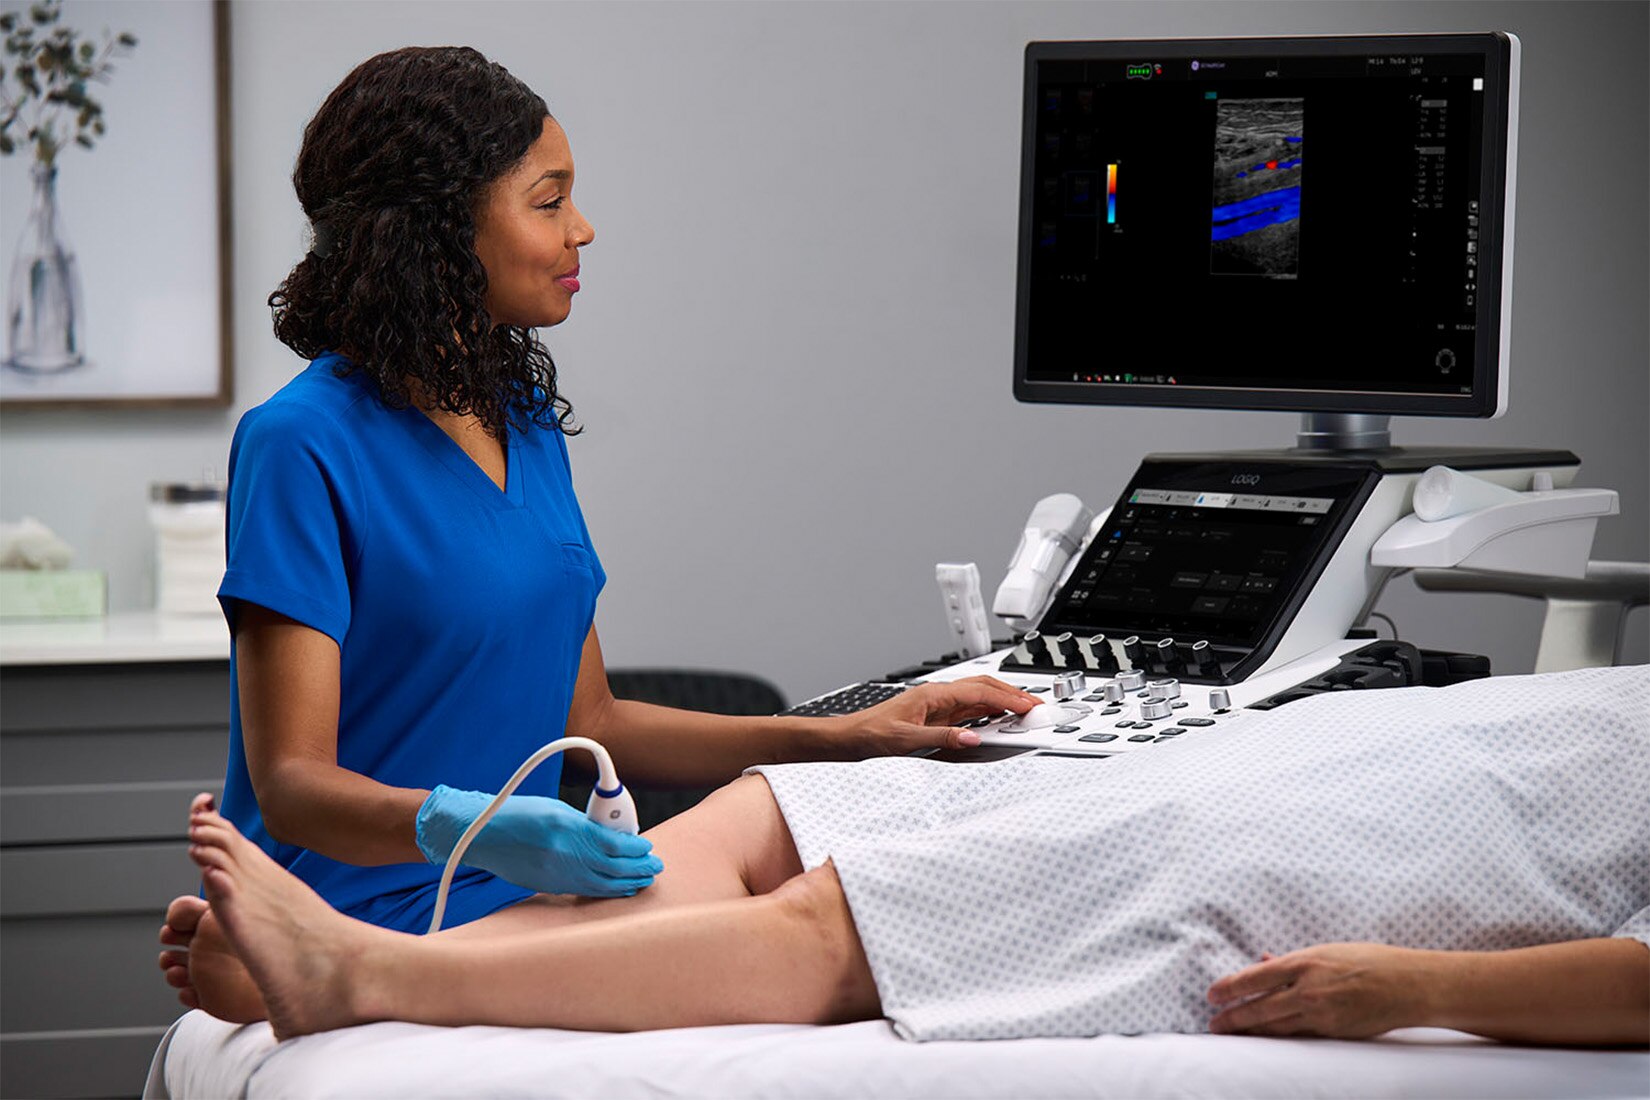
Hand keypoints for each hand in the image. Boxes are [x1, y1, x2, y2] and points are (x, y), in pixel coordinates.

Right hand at [416, 785, 661, 897]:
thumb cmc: (518, 814)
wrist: (481, 835)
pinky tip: (618, 889)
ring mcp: (554, 874)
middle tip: (655, 867)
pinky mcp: (547, 886)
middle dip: (638, 869)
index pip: (612, 843)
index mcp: (566, 828)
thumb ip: (585, 824)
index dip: (635, 848)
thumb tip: (614, 836)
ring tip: (643, 880)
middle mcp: (562, 854)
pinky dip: (605, 890)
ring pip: (600, 885)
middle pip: (611, 867)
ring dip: (626, 883)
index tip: (648, 847)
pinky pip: (583, 891)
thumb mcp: (556, 809)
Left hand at [829, 675, 1039, 756]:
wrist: (852, 737)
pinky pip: (969, 710)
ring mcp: (938, 704)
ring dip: (1002, 703)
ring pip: (978, 697)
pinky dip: (989, 713)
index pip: (980, 691)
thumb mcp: (908, 741)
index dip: (1008, 698)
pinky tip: (997, 722)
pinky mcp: (936, 715)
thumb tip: (973, 739)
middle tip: (1035, 706)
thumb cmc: (872, 733)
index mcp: (934, 695)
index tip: (1029, 706)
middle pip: (984, 688)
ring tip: (1023, 713)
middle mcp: (939, 696)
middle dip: (1012, 695)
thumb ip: (943, 740)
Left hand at [1207, 943, 1437, 1038]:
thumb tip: (1263, 960)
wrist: (1409, 985)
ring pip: (1277, 1027)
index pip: (1256, 977)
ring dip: (1251, 1031)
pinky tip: (1263, 1040)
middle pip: (1261, 1007)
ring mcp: (1322, 1014)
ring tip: (1230, 1035)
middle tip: (1212, 1024)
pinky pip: (1299, 1036)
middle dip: (1233, 1017)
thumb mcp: (1327, 951)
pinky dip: (1278, 1037)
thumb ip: (1293, 961)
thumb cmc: (1369, 961)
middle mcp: (1310, 989)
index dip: (1230, 987)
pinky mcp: (1334, 1032)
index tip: (1211, 994)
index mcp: (1306, 962)